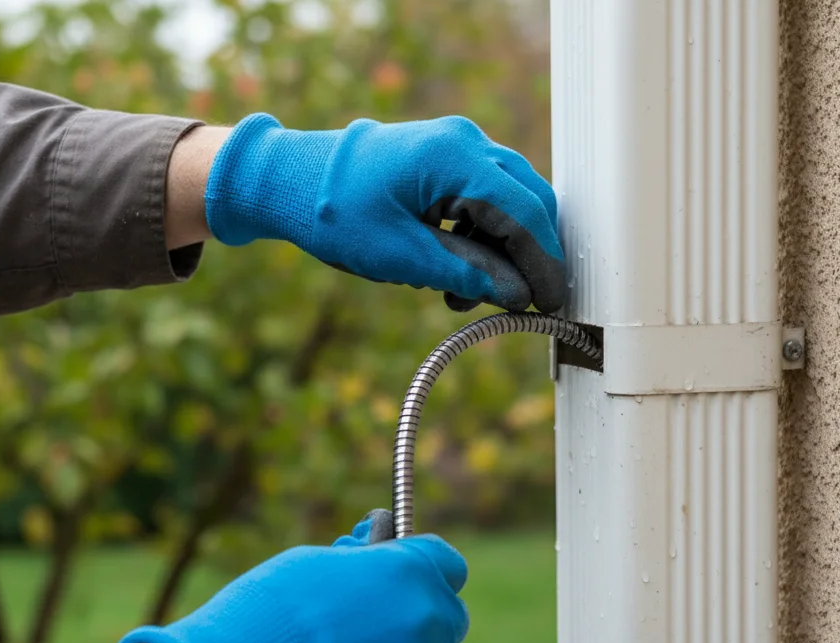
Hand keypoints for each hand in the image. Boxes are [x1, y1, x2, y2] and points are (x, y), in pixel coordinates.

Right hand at [115, 511, 469, 642]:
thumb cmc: (270, 613)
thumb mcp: (316, 563)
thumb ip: (361, 561)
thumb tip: (374, 544)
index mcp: (410, 571)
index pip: (446, 563)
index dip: (423, 568)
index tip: (402, 575)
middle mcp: (429, 619)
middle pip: (446, 616)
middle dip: (418, 618)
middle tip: (372, 628)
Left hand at [202, 113, 565, 313]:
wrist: (287, 181)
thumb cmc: (334, 212)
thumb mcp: (400, 255)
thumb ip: (465, 273)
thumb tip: (516, 294)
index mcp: (454, 156)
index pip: (525, 210)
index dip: (545, 261)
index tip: (552, 302)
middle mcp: (465, 141)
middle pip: (528, 200)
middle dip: (529, 256)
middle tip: (523, 304)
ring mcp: (456, 146)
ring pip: (508, 202)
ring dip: (500, 252)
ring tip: (462, 295)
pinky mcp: (445, 160)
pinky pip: (483, 198)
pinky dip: (479, 237)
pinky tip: (454, 272)